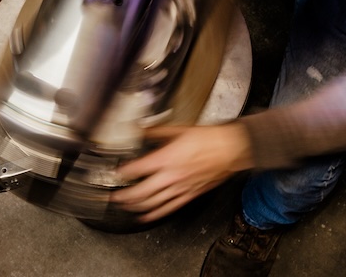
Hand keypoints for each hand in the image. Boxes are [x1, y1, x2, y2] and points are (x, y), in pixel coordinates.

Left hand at [111, 123, 253, 221]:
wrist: (231, 149)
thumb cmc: (209, 139)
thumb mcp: (180, 130)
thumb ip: (158, 132)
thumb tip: (142, 129)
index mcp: (167, 158)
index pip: (137, 169)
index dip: (122, 173)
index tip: (116, 173)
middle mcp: (171, 176)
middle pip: (141, 192)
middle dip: (124, 196)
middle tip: (114, 197)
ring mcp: (180, 188)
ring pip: (152, 203)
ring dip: (136, 207)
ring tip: (124, 207)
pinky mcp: (189, 195)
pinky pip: (168, 208)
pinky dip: (154, 214)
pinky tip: (145, 217)